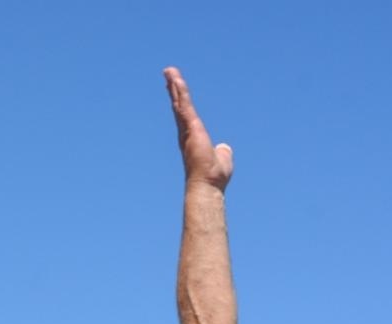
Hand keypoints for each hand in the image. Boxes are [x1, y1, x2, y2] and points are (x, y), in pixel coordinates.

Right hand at [164, 67, 232, 190]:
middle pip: (179, 106)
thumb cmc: (213, 176)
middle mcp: (185, 132)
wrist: (207, 184)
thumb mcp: (222, 159)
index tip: (176, 91)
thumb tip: (224, 147)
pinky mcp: (190, 126)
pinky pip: (184, 103)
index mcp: (192, 138)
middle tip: (167, 75)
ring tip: (168, 71)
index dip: (180, 102)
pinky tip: (176, 78)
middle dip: (173, 90)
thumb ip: (222, 151)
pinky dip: (180, 90)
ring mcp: (186, 129)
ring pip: (179, 102)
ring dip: (174, 85)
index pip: (185, 116)